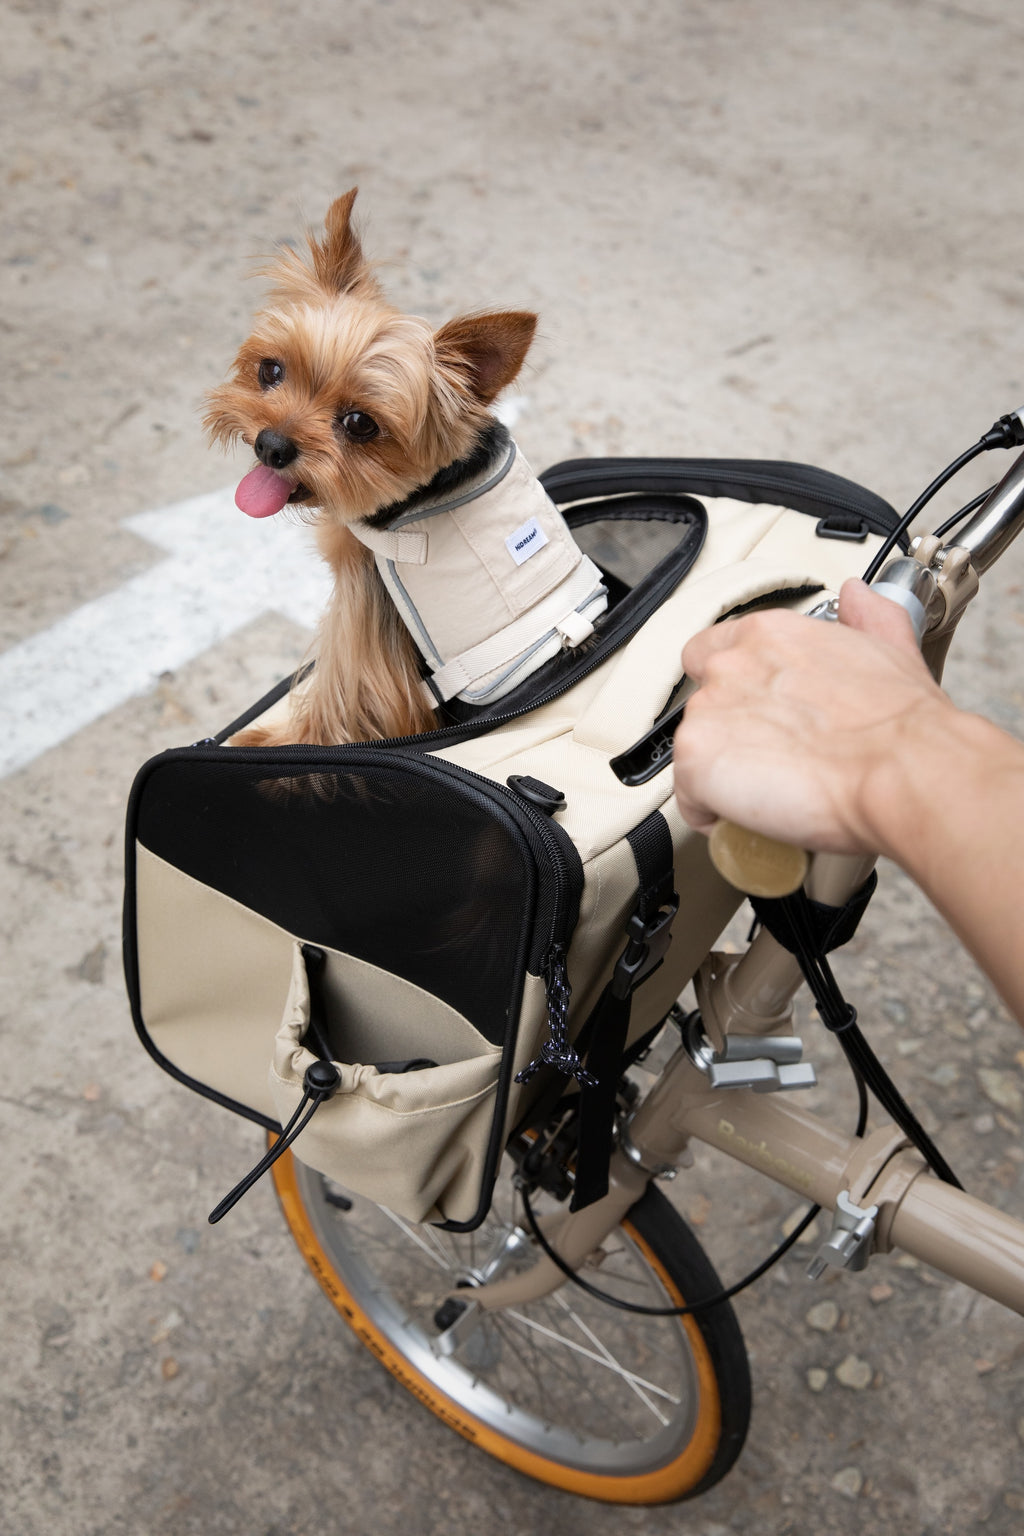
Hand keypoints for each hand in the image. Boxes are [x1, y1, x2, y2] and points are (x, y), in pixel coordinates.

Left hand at [672, 578, 953, 856]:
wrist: (903, 769)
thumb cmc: (900, 726)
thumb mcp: (891, 647)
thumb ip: (867, 617)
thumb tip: (859, 596)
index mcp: (769, 634)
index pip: (711, 653)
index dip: (732, 693)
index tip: (755, 716)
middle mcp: (731, 665)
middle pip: (701, 707)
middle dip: (730, 738)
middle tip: (775, 762)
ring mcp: (708, 711)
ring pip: (695, 755)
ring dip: (725, 778)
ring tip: (776, 794)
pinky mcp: (697, 759)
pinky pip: (690, 800)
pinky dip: (716, 817)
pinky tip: (758, 819)